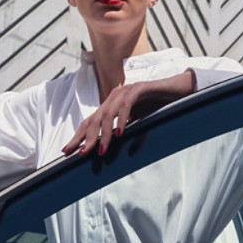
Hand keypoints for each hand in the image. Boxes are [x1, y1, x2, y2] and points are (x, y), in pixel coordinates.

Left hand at [62, 70, 195, 155]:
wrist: (176, 89)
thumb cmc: (156, 106)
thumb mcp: (136, 121)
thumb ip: (122, 131)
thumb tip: (107, 150)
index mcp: (111, 104)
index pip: (90, 121)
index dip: (78, 136)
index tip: (67, 151)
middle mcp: (114, 96)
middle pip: (94, 119)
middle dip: (85, 138)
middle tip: (80, 154)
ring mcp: (125, 91)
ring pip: (108, 114)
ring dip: (103, 134)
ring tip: (101, 150)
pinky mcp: (139, 89)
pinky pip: (126, 106)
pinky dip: (121, 121)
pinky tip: (119, 134)